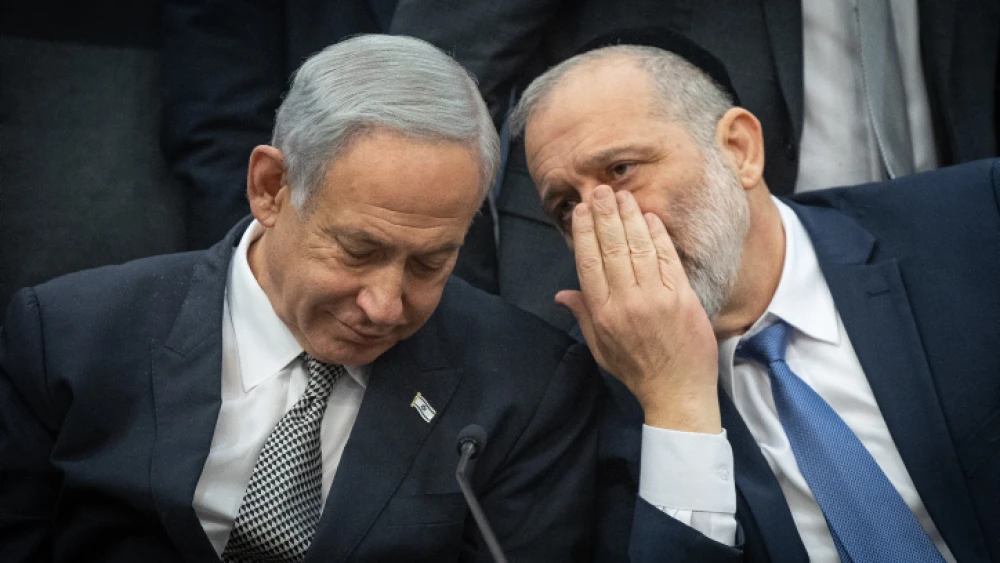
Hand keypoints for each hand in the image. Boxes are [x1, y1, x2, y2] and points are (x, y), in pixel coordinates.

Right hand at [556, 186, 720, 432]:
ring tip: (621, 196)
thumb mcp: (601, 348)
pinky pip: (667, 258)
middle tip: (599, 191)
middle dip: (604, 216)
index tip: (581, 211)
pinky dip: (658, 236)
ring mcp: (656, 297)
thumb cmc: (637, 371)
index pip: (589, 263)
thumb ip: (583, 315)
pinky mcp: (682, 296)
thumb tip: (562, 294)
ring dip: (629, 218)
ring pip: (639, 248)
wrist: (677, 391)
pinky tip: (649, 218)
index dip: (584, 233)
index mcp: (604, 313)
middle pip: (612, 249)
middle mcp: (627, 302)